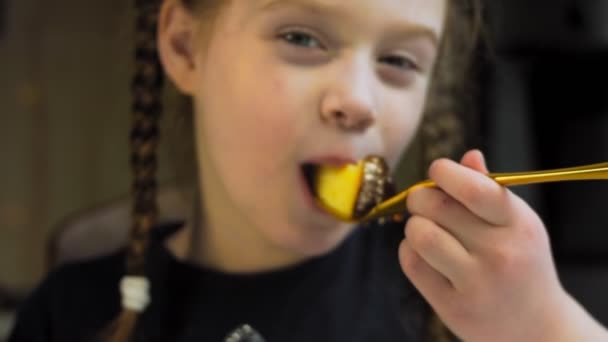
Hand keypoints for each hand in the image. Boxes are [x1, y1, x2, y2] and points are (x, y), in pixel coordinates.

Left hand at [398, 150, 607, 340]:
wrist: (535, 328)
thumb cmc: (521, 264)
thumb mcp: (517, 225)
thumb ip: (490, 190)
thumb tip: (467, 156)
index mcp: (519, 225)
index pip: (475, 188)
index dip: (444, 172)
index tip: (437, 172)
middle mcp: (500, 254)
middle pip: (435, 206)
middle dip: (420, 198)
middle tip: (425, 203)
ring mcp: (477, 284)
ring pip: (419, 234)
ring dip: (413, 226)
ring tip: (426, 230)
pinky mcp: (453, 307)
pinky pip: (411, 263)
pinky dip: (409, 251)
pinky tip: (424, 254)